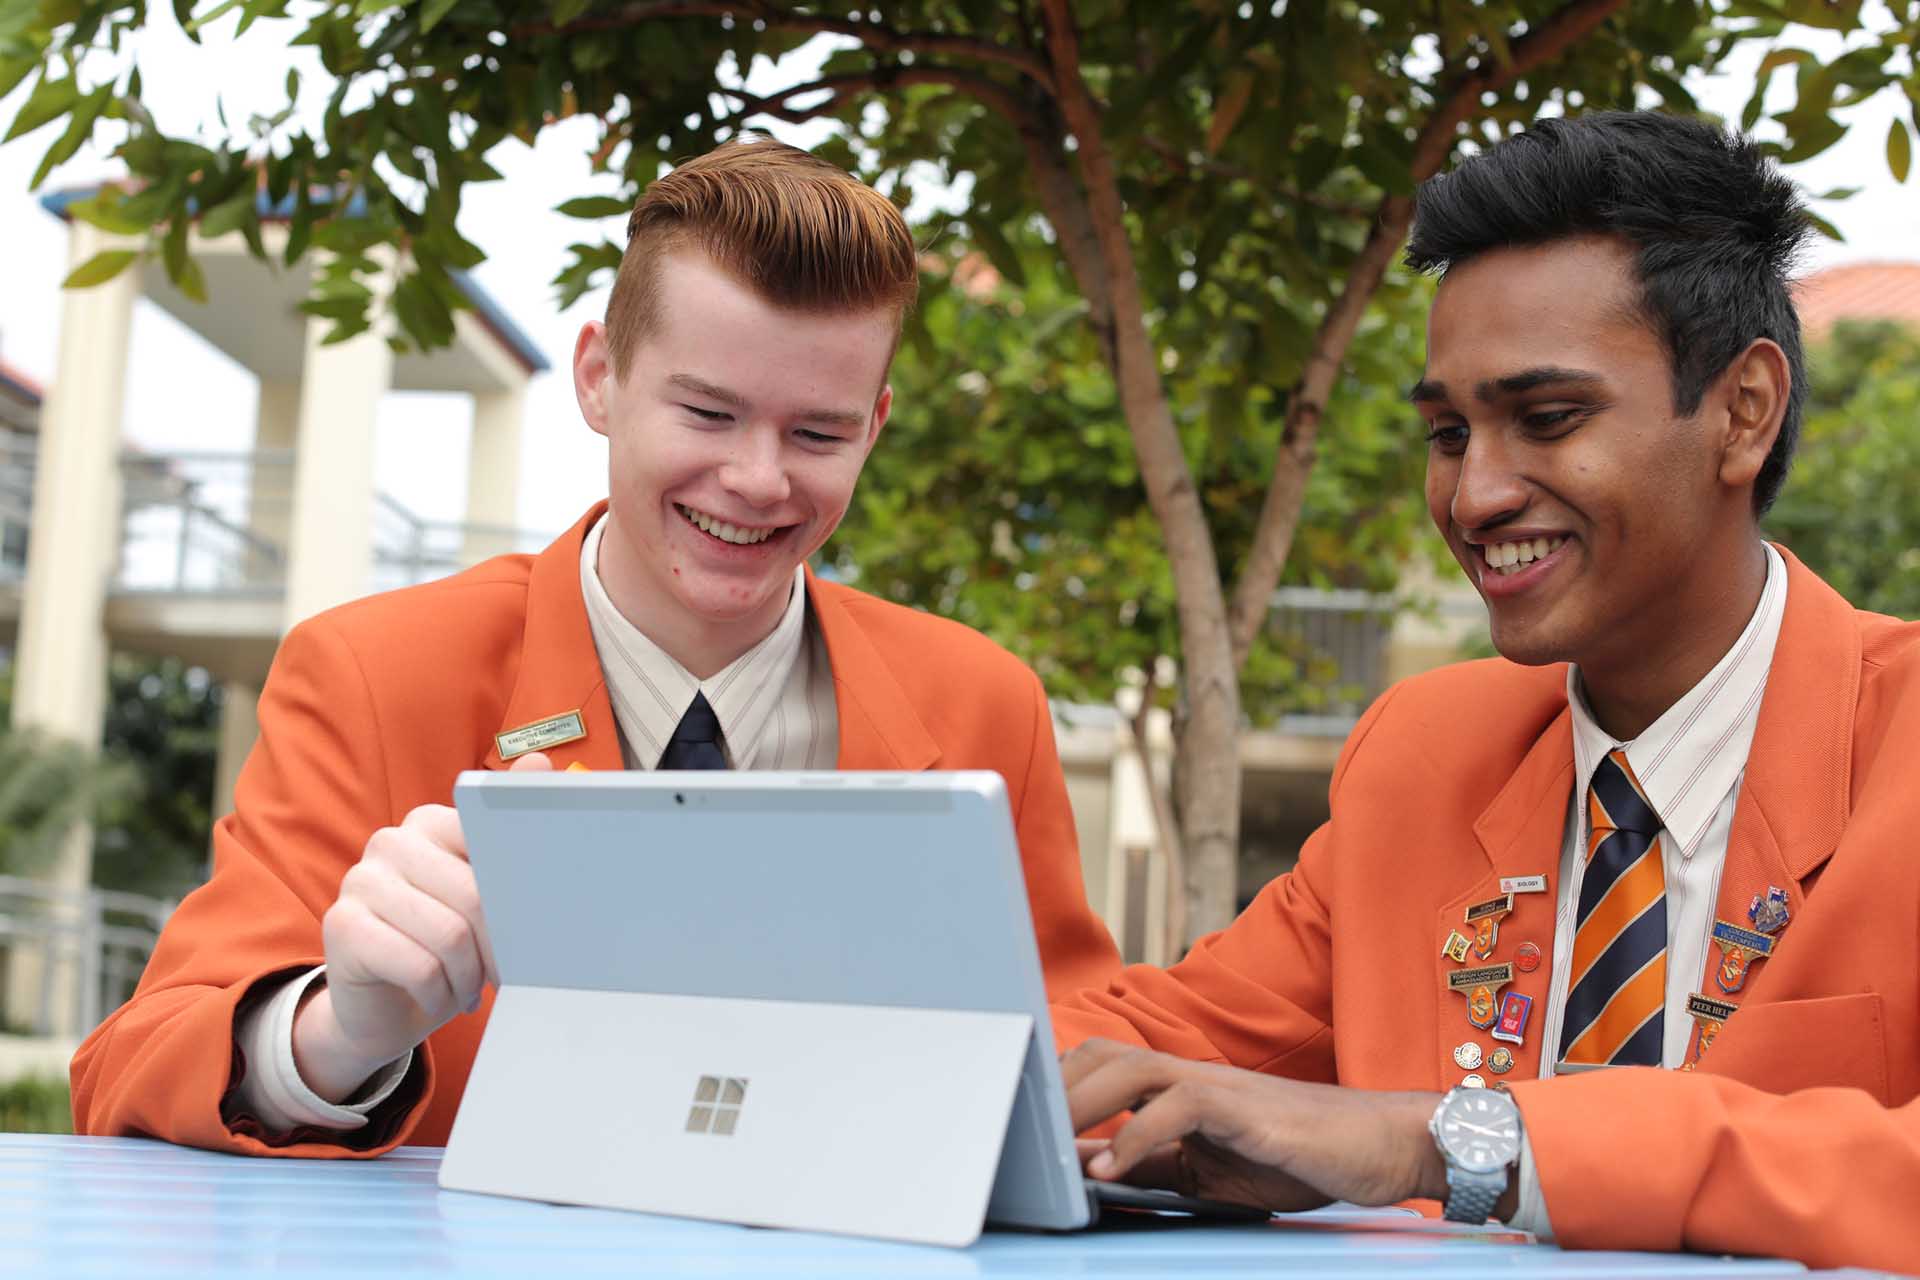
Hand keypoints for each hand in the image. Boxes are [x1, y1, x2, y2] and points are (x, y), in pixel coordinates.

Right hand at [292, 751, 552, 1100]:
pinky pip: (419, 965)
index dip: (520, 898)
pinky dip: (440, 994)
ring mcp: (361, 880)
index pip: (492, 844)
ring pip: (450, 935)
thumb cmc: (445, 948)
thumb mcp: (484, 898)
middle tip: (505, 975)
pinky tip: (438, 999)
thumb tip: (541, 760)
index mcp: (431, 822)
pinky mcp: (342, 925)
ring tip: (470, 989)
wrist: (381, 1008)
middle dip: (499, 946)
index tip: (537, 931)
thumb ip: (509, 835)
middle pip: (475, 895)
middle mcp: (391, 841)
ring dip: (469, 976)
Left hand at [1062, 1038, 1451, 1213]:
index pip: (1104, 1067)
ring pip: (1129, 1068)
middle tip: (1020, 1128)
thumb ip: (1158, 1162)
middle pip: (1103, 1055)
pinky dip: (1134, 1137)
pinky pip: (1177, 1107)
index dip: (1060, 1085)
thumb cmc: (1303, 1155)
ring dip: (1081, 1105)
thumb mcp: (1214, 1168)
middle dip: (1055, 1087)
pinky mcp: (1242, 1108)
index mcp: (1181, 1085)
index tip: (1023, 1119)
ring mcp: (1217, 1086)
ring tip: (1049, 1146)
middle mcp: (1192, 1074)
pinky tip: (1109, 1171)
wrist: (1382, 1145)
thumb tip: (1094, 1171)